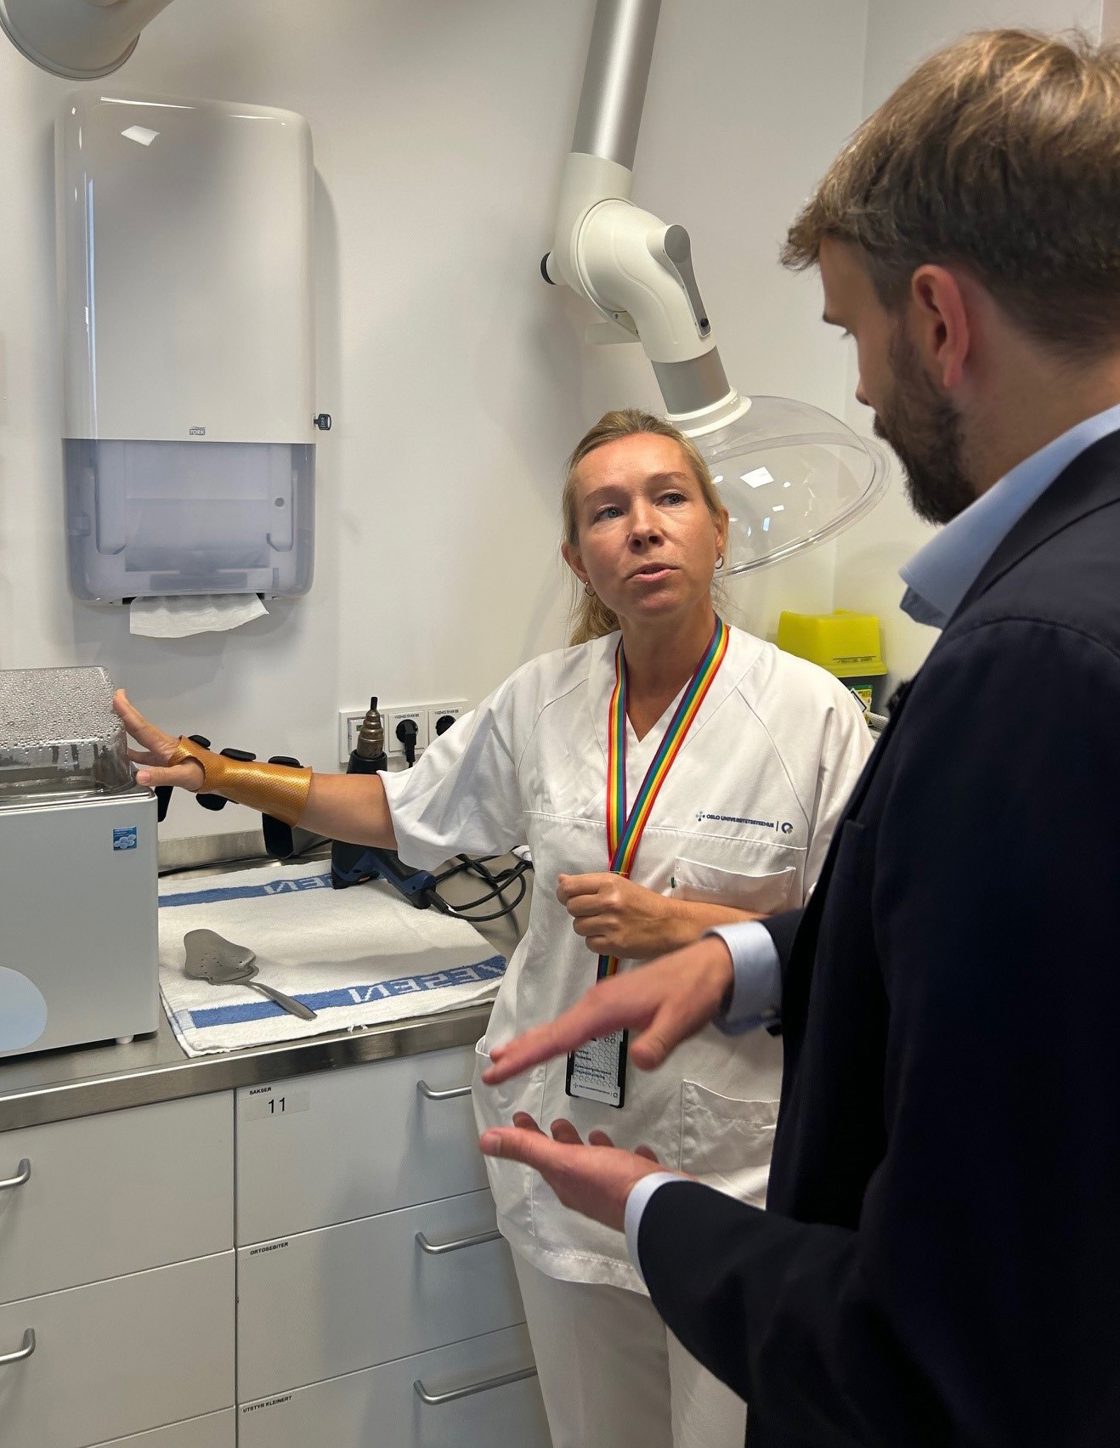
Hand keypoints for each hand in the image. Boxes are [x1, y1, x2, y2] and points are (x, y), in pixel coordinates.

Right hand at [113, 690, 203, 792]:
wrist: (219, 777)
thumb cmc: (205, 773)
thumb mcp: (183, 776)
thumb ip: (161, 776)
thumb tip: (139, 776)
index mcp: (164, 745)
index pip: (141, 726)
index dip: (127, 712)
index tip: (117, 697)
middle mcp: (162, 745)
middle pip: (140, 726)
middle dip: (126, 711)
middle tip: (115, 697)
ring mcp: (163, 752)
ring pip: (141, 737)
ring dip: (128, 728)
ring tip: (113, 720)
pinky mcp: (164, 761)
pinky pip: (144, 753)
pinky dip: (133, 751)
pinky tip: (124, 754)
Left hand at [479, 1113, 666, 1232]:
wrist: (660, 1208)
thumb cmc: (612, 1182)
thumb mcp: (565, 1160)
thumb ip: (528, 1149)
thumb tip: (485, 1141)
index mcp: (567, 1181)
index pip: (540, 1154)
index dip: (528, 1135)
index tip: (520, 1116)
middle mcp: (588, 1190)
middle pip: (570, 1161)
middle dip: (562, 1141)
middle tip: (557, 1123)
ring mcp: (615, 1192)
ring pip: (600, 1166)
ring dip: (594, 1149)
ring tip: (597, 1134)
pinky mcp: (641, 1189)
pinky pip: (632, 1170)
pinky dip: (631, 1158)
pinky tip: (640, 1150)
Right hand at [482, 933, 732, 1084]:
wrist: (709, 964)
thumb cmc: (694, 992)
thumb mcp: (681, 1021)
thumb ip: (658, 1042)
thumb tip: (640, 1062)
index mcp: (605, 1008)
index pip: (558, 1038)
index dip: (526, 1056)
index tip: (498, 1069)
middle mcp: (596, 1002)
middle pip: (551, 1031)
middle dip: (520, 1050)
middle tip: (489, 1070)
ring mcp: (602, 1001)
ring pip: (560, 1026)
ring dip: (533, 1043)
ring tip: (506, 1057)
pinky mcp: (611, 1004)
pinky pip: (574, 1024)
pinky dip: (555, 1035)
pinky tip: (551, 1042)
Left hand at [557, 871, 676, 958]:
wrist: (670, 924)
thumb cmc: (644, 902)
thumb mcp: (619, 885)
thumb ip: (589, 883)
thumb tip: (560, 880)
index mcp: (609, 883)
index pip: (569, 887)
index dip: (564, 893)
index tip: (568, 897)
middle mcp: (608, 902)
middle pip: (571, 907)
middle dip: (579, 911)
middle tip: (594, 912)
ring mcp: (611, 924)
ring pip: (578, 927)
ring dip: (587, 927)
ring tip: (604, 924)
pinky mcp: (614, 944)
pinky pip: (589, 943)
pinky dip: (596, 941)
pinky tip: (610, 936)